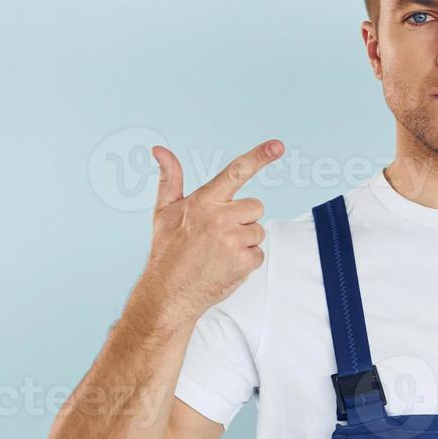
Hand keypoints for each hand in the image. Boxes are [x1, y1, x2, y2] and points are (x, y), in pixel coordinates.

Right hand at [138, 139, 284, 323]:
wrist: (168, 293)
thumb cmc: (167, 250)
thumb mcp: (164, 211)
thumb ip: (170, 178)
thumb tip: (160, 150)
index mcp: (203, 201)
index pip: (235, 172)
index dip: (258, 156)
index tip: (277, 146)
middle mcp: (219, 218)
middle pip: (255, 206)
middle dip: (243, 219)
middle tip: (219, 234)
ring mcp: (233, 240)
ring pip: (257, 231)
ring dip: (244, 241)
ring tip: (218, 252)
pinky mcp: (243, 261)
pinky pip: (258, 254)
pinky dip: (245, 261)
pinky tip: (225, 265)